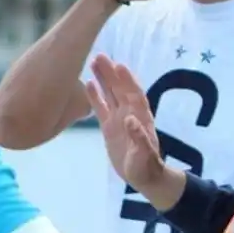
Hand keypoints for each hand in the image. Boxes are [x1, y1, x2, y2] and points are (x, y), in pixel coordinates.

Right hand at [84, 54, 167, 195]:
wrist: (142, 176)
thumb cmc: (146, 166)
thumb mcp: (144, 155)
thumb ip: (139, 138)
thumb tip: (130, 119)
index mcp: (141, 117)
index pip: (134, 94)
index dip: (128, 80)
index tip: (119, 66)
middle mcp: (130, 113)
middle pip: (120, 89)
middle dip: (112, 73)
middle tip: (100, 56)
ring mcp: (118, 118)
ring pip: (110, 94)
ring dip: (103, 79)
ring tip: (93, 62)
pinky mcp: (108, 126)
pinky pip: (101, 107)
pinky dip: (95, 96)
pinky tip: (87, 83)